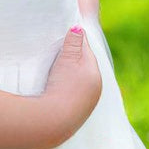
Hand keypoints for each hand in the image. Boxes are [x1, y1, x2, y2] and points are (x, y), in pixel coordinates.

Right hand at [41, 25, 101, 145]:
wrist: (53, 122)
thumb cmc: (62, 86)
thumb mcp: (67, 58)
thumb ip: (74, 41)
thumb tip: (79, 27)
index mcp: (95, 72)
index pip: (86, 49)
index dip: (75, 41)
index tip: (65, 34)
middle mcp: (95, 88)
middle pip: (84, 66)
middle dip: (73, 58)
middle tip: (57, 50)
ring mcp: (86, 104)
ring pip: (78, 82)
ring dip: (69, 75)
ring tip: (54, 70)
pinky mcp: (76, 115)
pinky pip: (72, 96)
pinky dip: (66, 90)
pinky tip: (55, 89)